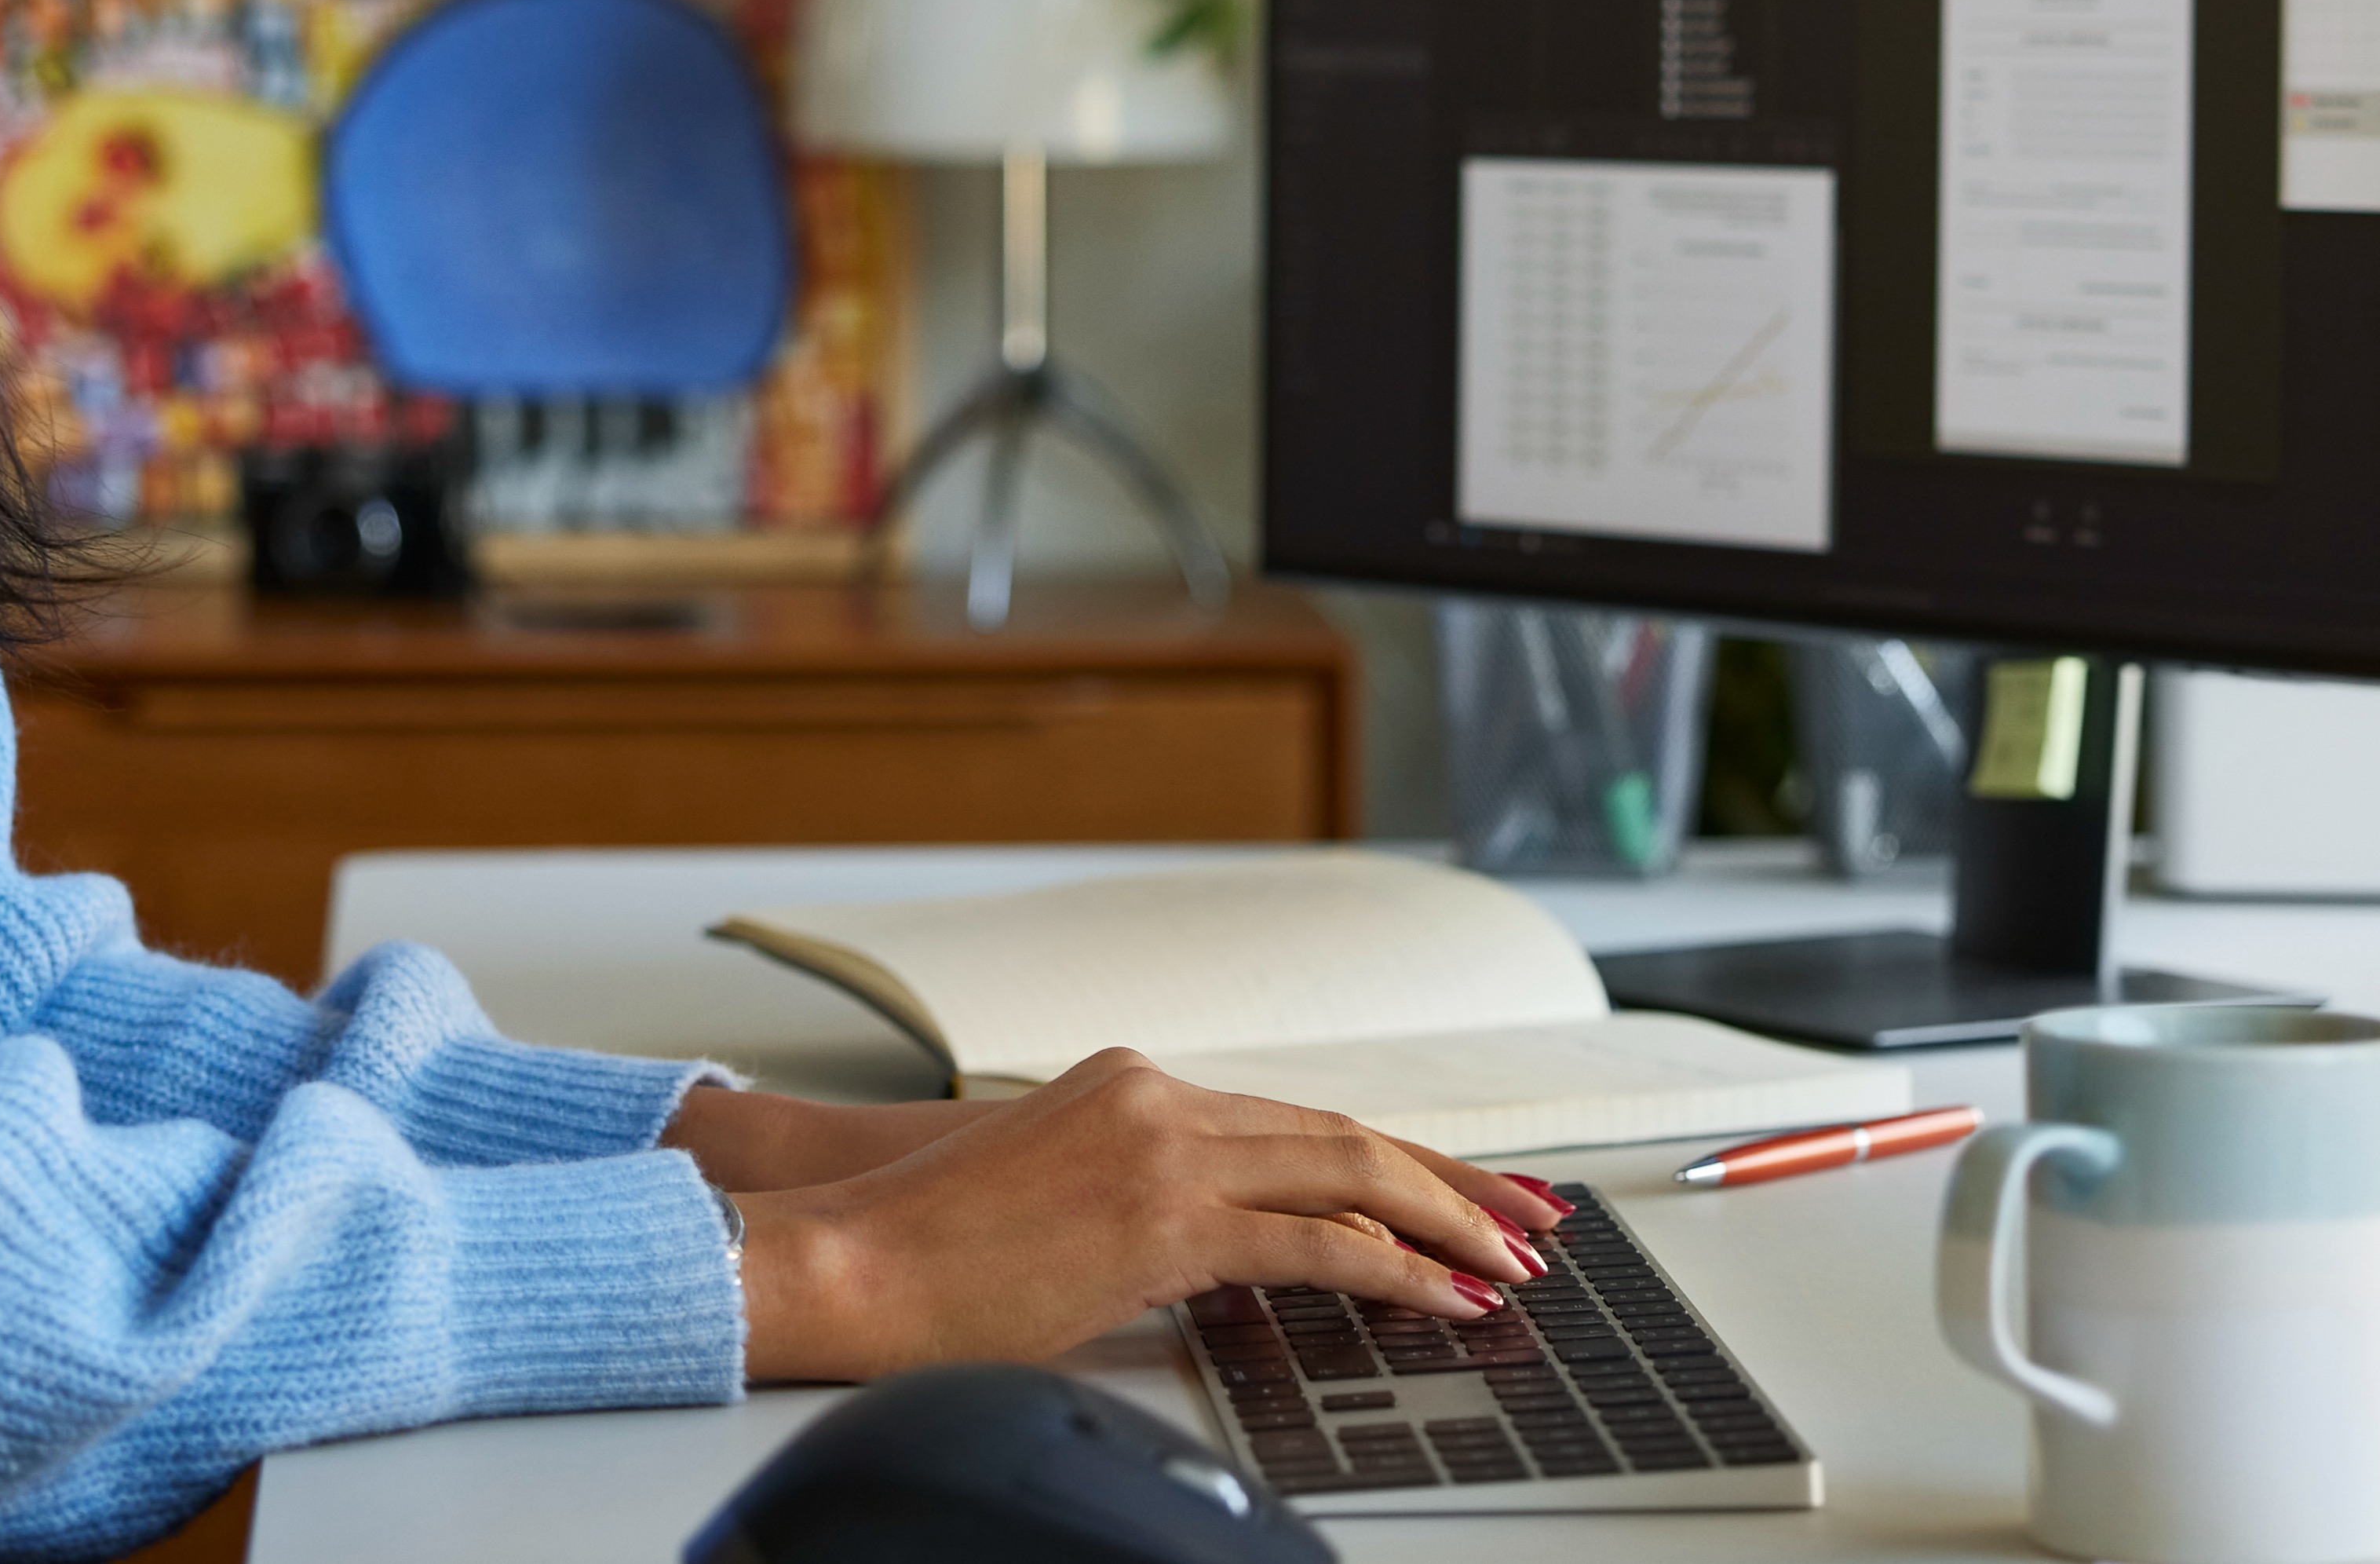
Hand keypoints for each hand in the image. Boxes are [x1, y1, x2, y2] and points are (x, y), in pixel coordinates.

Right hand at [721, 1048, 1572, 1382]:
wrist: (848, 1255)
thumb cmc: (930, 1248)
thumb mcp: (1060, 1196)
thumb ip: (1150, 1204)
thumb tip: (1228, 1255)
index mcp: (1135, 1082)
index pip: (1298, 1119)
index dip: (1394, 1156)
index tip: (1461, 1190)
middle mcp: (1160, 1095)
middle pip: (1345, 1133)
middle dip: (1453, 1180)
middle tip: (1531, 1219)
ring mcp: (1165, 1148)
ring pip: (1350, 1173)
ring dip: (1446, 1223)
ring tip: (1509, 1266)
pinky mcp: (1165, 1217)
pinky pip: (1315, 1242)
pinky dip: (1397, 1270)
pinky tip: (1444, 1298)